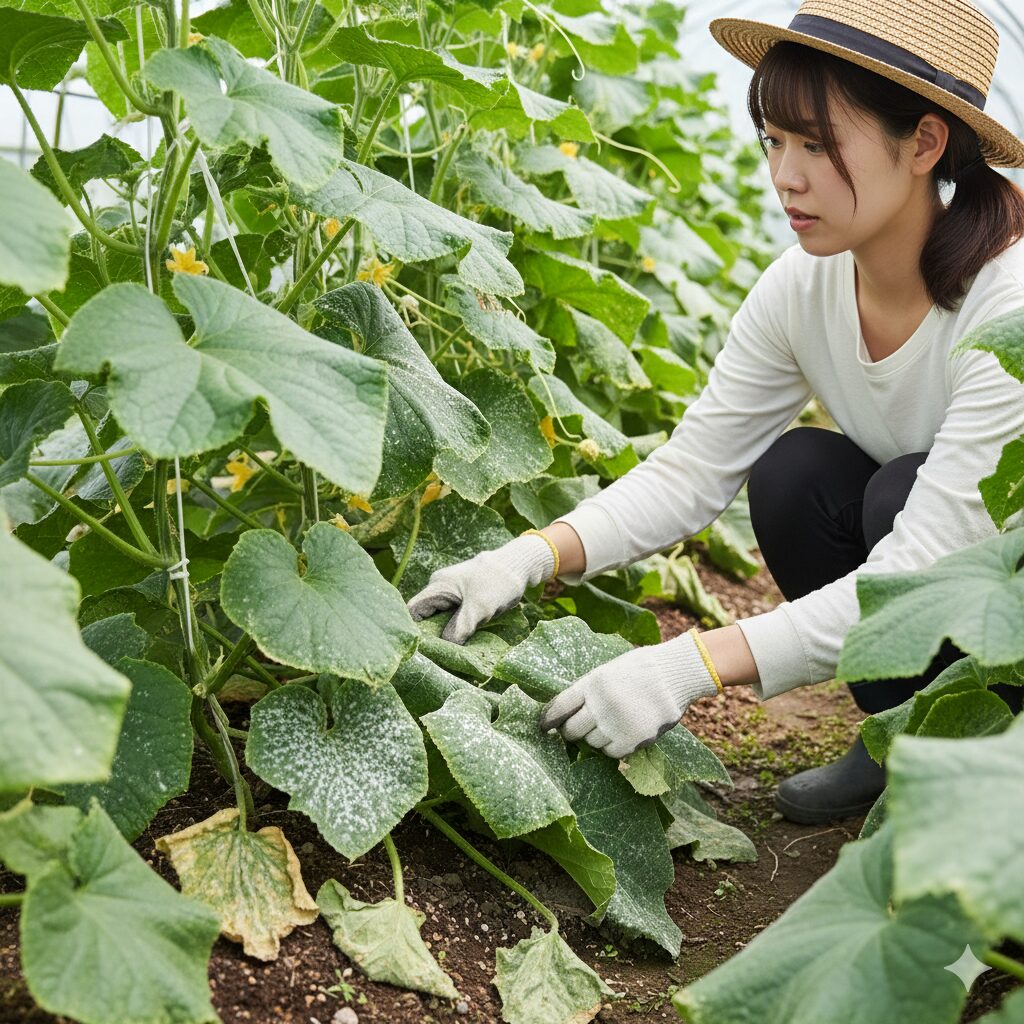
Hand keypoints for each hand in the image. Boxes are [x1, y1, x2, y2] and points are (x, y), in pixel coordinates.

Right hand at [407, 533, 554, 643]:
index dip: (415, 630)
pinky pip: (454, 618)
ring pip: (441, 620)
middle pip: (426, 617)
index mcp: (438, 586)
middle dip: (433, 636)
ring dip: (448, 634)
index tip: (424, 650)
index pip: (413, 611)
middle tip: (440, 656)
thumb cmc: (498, 582)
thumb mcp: (479, 607)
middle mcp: (440, 589)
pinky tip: (464, 643)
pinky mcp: (463, 600)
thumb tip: (445, 648)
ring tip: (453, 653)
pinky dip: (458, 630)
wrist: (518, 566)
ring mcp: (452, 594)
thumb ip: (460, 627)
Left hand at [536, 628, 721, 758]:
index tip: (543, 726)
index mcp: (592, 683)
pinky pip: (611, 753)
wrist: (676, 673)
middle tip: (575, 730)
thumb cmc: (641, 668)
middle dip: (571, 731)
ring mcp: (616, 724)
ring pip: (591, 743)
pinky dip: (612, 747)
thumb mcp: (608, 671)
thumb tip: (569, 711)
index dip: (549, 719)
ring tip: (607, 727)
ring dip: (595, 738)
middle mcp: (600, 704)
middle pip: (572, 730)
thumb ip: (589, 690)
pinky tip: (619, 735)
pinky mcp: (633, 739)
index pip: (559, 706)